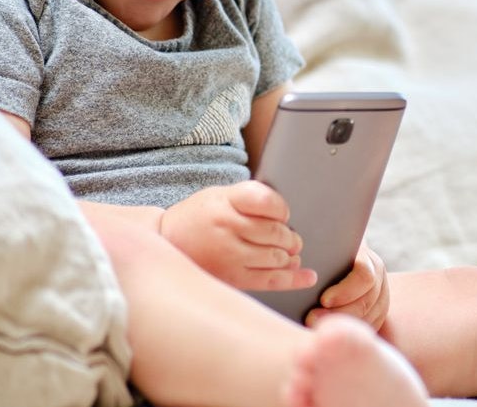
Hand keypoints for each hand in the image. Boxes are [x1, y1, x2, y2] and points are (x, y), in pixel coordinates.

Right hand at [159, 180, 316, 291]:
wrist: (169, 242)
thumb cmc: (200, 216)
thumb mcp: (221, 195)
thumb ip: (252, 199)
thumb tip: (287, 218)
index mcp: (226, 201)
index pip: (268, 202)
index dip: (282, 209)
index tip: (282, 213)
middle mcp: (227, 227)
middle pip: (276, 232)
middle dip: (290, 237)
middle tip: (291, 239)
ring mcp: (230, 255)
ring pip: (277, 257)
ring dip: (290, 256)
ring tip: (289, 254)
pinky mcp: (233, 278)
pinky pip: (271, 280)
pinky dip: (294, 278)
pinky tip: (307, 276)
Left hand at [306, 242, 388, 330]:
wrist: (340, 261)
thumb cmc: (328, 255)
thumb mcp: (327, 252)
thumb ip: (323, 260)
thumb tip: (306, 274)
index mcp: (369, 261)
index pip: (364, 277)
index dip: (345, 291)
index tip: (323, 299)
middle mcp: (379, 281)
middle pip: (364, 302)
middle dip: (337, 313)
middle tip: (311, 319)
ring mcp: (381, 300)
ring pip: (366, 318)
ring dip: (340, 324)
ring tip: (314, 327)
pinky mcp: (377, 316)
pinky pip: (365, 328)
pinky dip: (346, 330)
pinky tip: (326, 332)